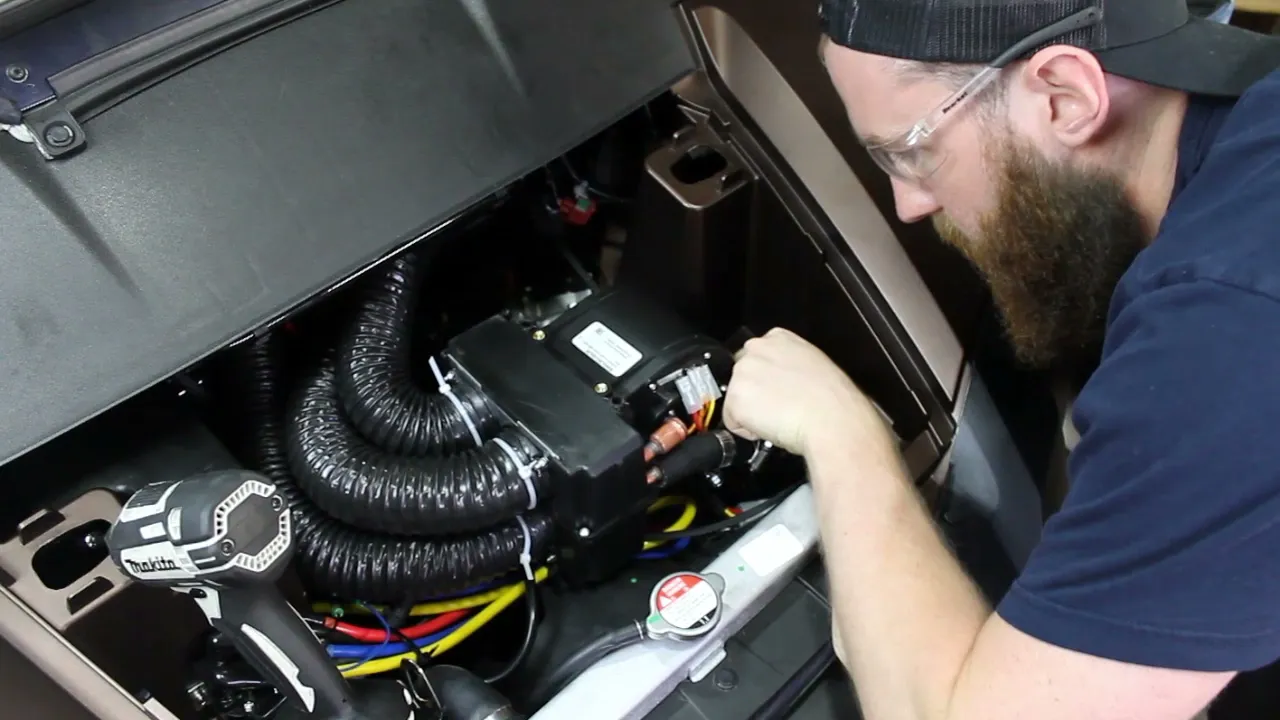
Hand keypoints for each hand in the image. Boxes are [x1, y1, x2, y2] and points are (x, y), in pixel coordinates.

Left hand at [721, 328, 893, 456]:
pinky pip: (731, 422)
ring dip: (750, 413)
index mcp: (778, 337)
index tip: (778, 391)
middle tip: (778, 408)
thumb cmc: (833, 398)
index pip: (756, 357)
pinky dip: (746, 431)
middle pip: (741, 376)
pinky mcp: (736, 399)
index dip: (765, 379)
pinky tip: (771, 427)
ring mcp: (743, 373)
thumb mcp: (814, 364)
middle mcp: (756, 349)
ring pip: (735, 399)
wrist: (832, 419)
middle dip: (754, 394)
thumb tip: (782, 381)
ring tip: (778, 418)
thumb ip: (790, 364)